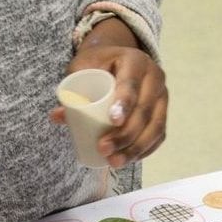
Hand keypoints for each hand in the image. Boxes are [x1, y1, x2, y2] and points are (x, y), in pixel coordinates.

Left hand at [54, 17, 167, 168]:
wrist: (117, 59)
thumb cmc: (98, 64)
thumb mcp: (83, 69)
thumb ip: (72, 90)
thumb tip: (58, 116)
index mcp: (135, 61)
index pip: (132, 84)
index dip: (125, 104)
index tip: (112, 122)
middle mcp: (154, 77)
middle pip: (144, 111)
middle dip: (126, 135)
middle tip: (103, 149)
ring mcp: (162, 96)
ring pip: (155, 126)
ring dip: (136, 148)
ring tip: (115, 162)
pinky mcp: (163, 112)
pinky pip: (159, 135)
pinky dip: (146, 150)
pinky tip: (131, 159)